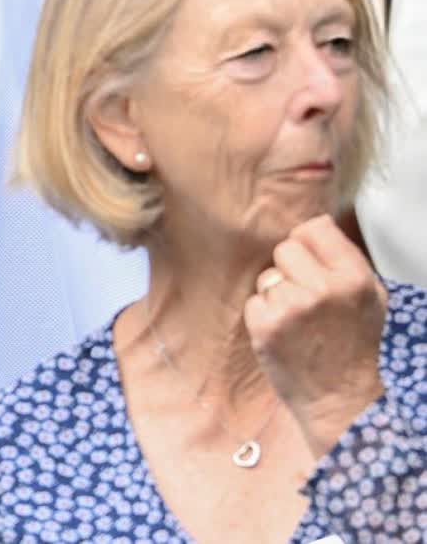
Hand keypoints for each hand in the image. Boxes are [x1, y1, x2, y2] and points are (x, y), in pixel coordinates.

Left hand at [245, 213, 386, 458]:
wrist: (341, 403)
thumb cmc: (355, 347)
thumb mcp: (370, 298)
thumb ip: (345, 257)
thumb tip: (317, 221)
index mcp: (353, 278)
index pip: (314, 227)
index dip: (310, 246)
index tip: (314, 267)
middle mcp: (323, 288)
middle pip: (285, 248)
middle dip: (291, 271)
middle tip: (307, 302)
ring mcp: (292, 307)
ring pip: (267, 276)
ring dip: (277, 296)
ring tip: (299, 324)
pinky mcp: (265, 326)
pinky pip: (254, 301)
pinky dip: (264, 318)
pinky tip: (284, 337)